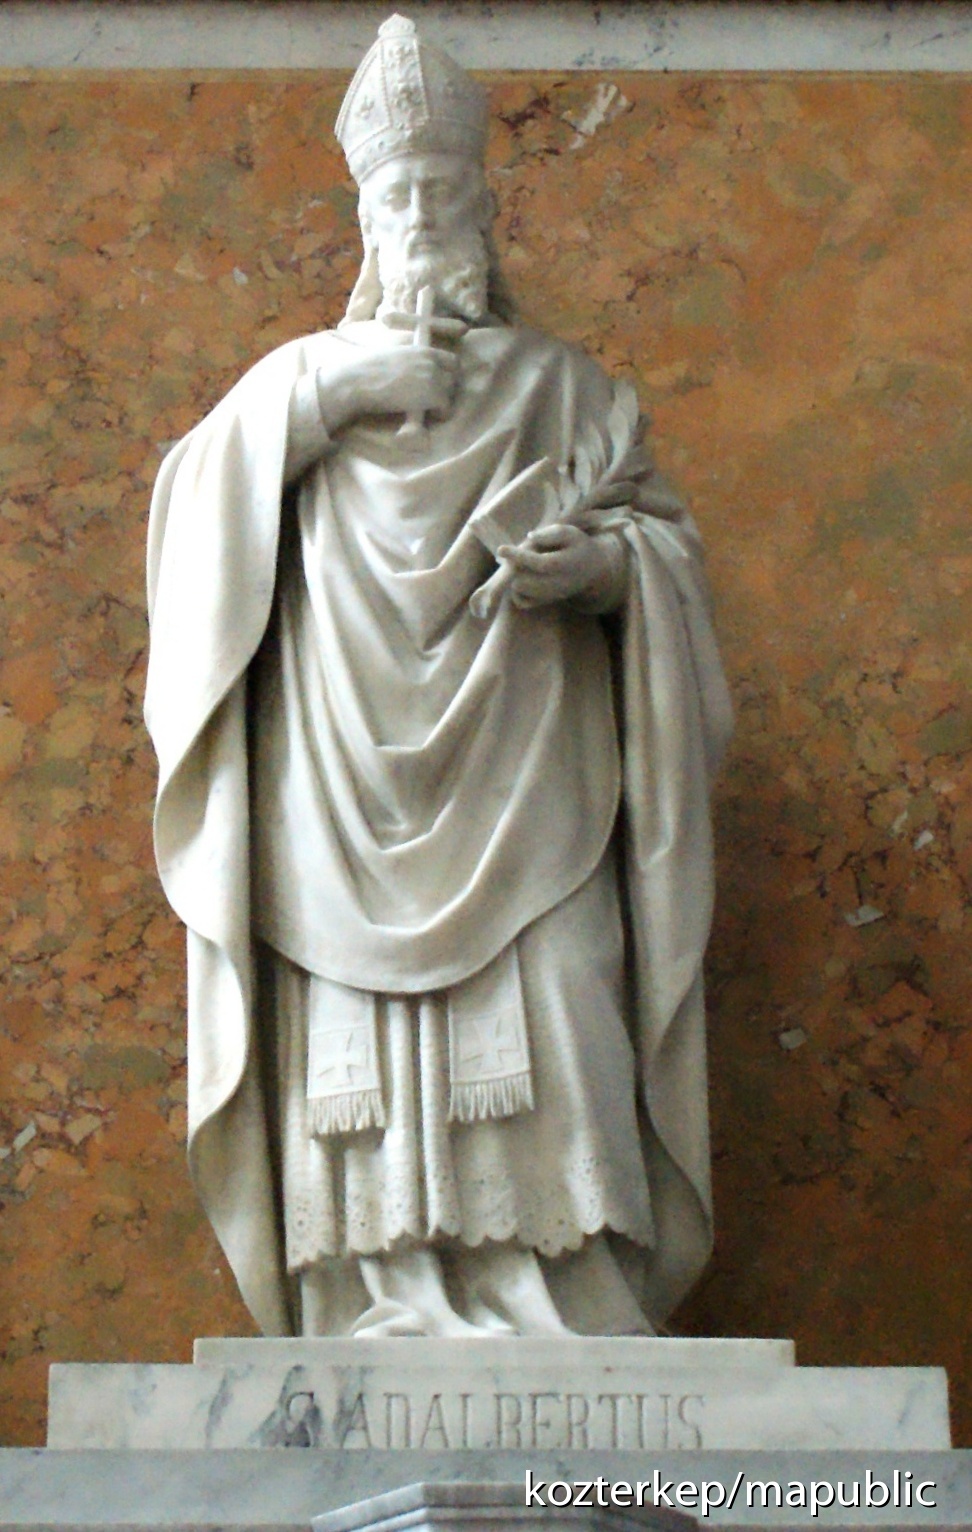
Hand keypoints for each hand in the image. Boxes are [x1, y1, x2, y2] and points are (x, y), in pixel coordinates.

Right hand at [315, 346, 458, 433]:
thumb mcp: (393, 356)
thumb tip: (413, 375)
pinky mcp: (433, 395)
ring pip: (452, 394)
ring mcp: (434, 377)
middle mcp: (432, 361)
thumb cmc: (366, 370)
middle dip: (447, 390)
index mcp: (423, 349)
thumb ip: (410, 361)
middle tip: (433, 402)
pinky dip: (437, 415)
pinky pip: (446, 408)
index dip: (447, 375)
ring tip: (425, 410)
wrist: (358, 381)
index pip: (452, 361)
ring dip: (442, 403)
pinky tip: (421, 415)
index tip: (438, 386)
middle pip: (455, 378)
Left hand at [497, 523, 624, 609]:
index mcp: (565, 565)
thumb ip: (551, 534)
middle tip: (512, 555)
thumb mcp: (570, 533)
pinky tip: (522, 576)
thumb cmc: (577, 547)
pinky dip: (516, 590)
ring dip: (513, 577)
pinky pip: (521, 602)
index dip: (518, 556)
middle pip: (525, 582)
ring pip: (520, 592)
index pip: (539, 563)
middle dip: (513, 568)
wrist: (592, 572)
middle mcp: (558, 584)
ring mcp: (550, 596)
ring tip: (519, 564)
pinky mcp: (544, 602)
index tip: (501, 548)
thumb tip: (530, 538)